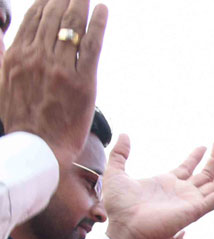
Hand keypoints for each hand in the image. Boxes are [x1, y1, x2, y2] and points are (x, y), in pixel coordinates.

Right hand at [0, 0, 106, 166]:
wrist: (38, 149)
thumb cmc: (21, 120)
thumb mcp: (1, 81)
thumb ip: (2, 54)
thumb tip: (0, 34)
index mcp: (17, 56)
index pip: (33, 20)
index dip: (45, 4)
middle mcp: (37, 57)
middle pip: (53, 19)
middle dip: (65, 0)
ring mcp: (60, 68)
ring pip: (71, 27)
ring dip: (81, 6)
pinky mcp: (82, 82)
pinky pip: (91, 45)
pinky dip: (98, 25)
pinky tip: (103, 11)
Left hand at [104, 135, 213, 238]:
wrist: (126, 228)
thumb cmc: (120, 208)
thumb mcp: (115, 173)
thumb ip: (120, 154)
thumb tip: (123, 135)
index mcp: (167, 184)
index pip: (189, 169)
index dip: (197, 156)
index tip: (205, 145)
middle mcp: (183, 192)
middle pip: (207, 173)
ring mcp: (192, 201)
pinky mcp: (197, 209)